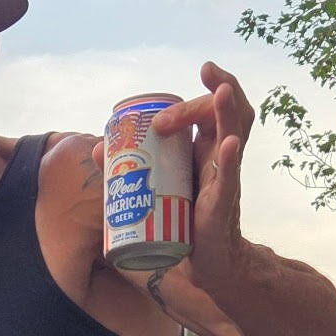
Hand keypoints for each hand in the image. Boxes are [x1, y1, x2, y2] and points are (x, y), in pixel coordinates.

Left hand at [151, 62, 253, 288]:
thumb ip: (134, 164)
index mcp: (209, 147)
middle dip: (212, 94)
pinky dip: (228, 158)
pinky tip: (228, 143)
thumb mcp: (163, 183)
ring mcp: (226, 175)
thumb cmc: (185, 216)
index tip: (158, 112)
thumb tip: (99, 149)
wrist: (205, 257)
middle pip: (230, 111)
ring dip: (227, 110)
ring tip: (220, 89)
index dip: (190, 101)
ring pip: (236, 133)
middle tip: (200, 79)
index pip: (210, 110)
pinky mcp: (222, 201)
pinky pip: (229, 175)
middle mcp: (223, 155)